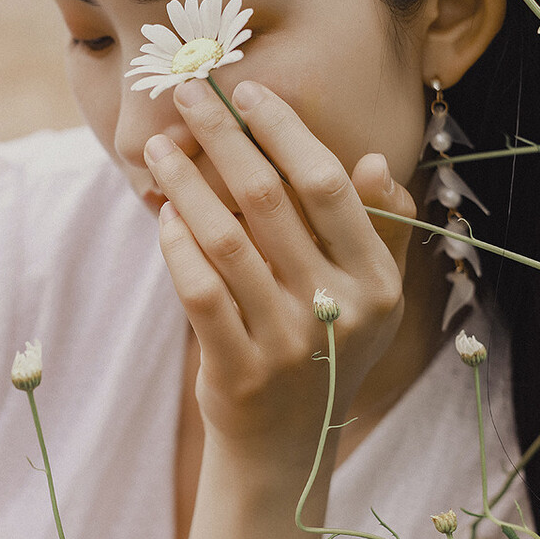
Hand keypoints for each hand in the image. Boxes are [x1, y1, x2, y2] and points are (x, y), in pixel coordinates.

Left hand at [143, 79, 416, 457]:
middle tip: (187, 94)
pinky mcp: (237, 369)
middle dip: (222, 137)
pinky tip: (163, 213)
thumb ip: (381, 232)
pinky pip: (198, 291)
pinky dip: (176, 246)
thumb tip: (374, 161)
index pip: (327, 186)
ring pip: (225, 240)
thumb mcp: (370, 301)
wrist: (286, 448)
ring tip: (158, 148)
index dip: (284, 131)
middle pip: (268, 200)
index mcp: (377, 284)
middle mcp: (337, 311)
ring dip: (185, 184)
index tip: (248, 90)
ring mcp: (286, 344)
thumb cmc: (325, 353)